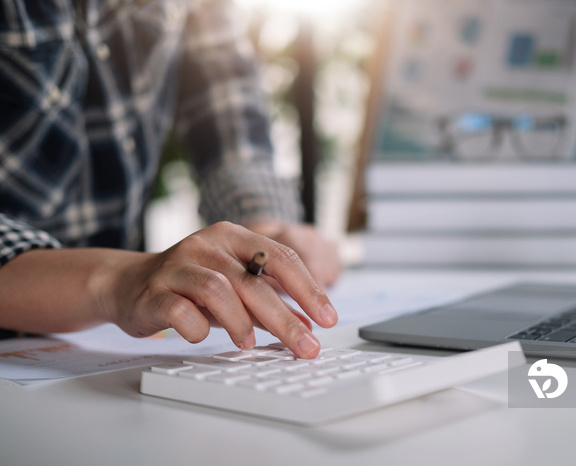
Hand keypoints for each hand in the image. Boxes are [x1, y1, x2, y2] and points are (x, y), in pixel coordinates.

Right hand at [105, 222, 337, 357]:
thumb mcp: (234, 287)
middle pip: (255, 281)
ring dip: (240, 323)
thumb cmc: (191, 285)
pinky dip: (197, 328)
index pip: (281, 256)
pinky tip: (202, 336)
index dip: (309, 289)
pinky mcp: (153, 291)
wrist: (128, 283)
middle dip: (286, 319)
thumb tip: (308, 325)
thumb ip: (268, 301)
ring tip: (249, 344)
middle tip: (306, 347)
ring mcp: (178, 265)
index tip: (328, 318)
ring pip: (219, 291)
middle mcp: (206, 244)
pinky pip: (180, 311)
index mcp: (233, 236)